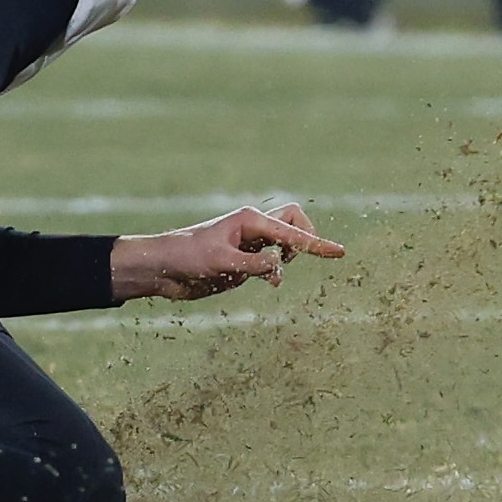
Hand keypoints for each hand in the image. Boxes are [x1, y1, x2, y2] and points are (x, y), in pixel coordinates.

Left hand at [111, 203, 342, 302]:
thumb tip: (278, 266)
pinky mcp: (244, 260)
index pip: (291, 232)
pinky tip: (271, 280)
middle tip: (301, 256)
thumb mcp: (221, 262)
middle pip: (294, 222)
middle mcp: (254, 228)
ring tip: (275, 275)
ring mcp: (250, 244)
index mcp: (250, 221)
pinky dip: (276, 269)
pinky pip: (272, 260)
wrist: (162, 269)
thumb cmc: (186, 257)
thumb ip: (253, 265)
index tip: (338, 252)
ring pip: (285, 242)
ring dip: (288, 257)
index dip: (315, 243)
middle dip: (304, 237)